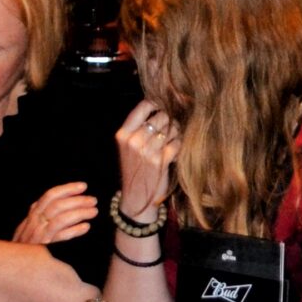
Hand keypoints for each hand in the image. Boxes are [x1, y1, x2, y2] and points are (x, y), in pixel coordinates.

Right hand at [14, 181, 98, 245]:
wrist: (16, 268)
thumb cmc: (28, 247)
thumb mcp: (31, 227)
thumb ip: (44, 214)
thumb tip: (66, 200)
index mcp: (33, 216)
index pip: (49, 196)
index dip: (67, 189)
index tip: (83, 186)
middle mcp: (34, 224)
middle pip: (57, 206)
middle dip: (77, 200)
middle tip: (93, 200)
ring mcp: (38, 237)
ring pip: (60, 219)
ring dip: (79, 213)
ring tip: (93, 212)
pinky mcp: (44, 250)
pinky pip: (61, 237)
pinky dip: (74, 230)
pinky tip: (86, 227)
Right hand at [115, 99, 182, 220]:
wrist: (136, 197)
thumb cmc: (134, 168)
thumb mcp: (128, 146)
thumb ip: (138, 127)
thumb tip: (161, 105)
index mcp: (123, 134)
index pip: (143, 106)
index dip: (157, 104)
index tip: (163, 107)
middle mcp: (134, 140)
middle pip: (161, 116)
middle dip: (169, 121)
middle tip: (169, 130)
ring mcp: (147, 151)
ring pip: (171, 128)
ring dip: (176, 133)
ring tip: (171, 141)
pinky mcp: (161, 161)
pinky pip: (177, 143)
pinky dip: (178, 145)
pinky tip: (173, 152)